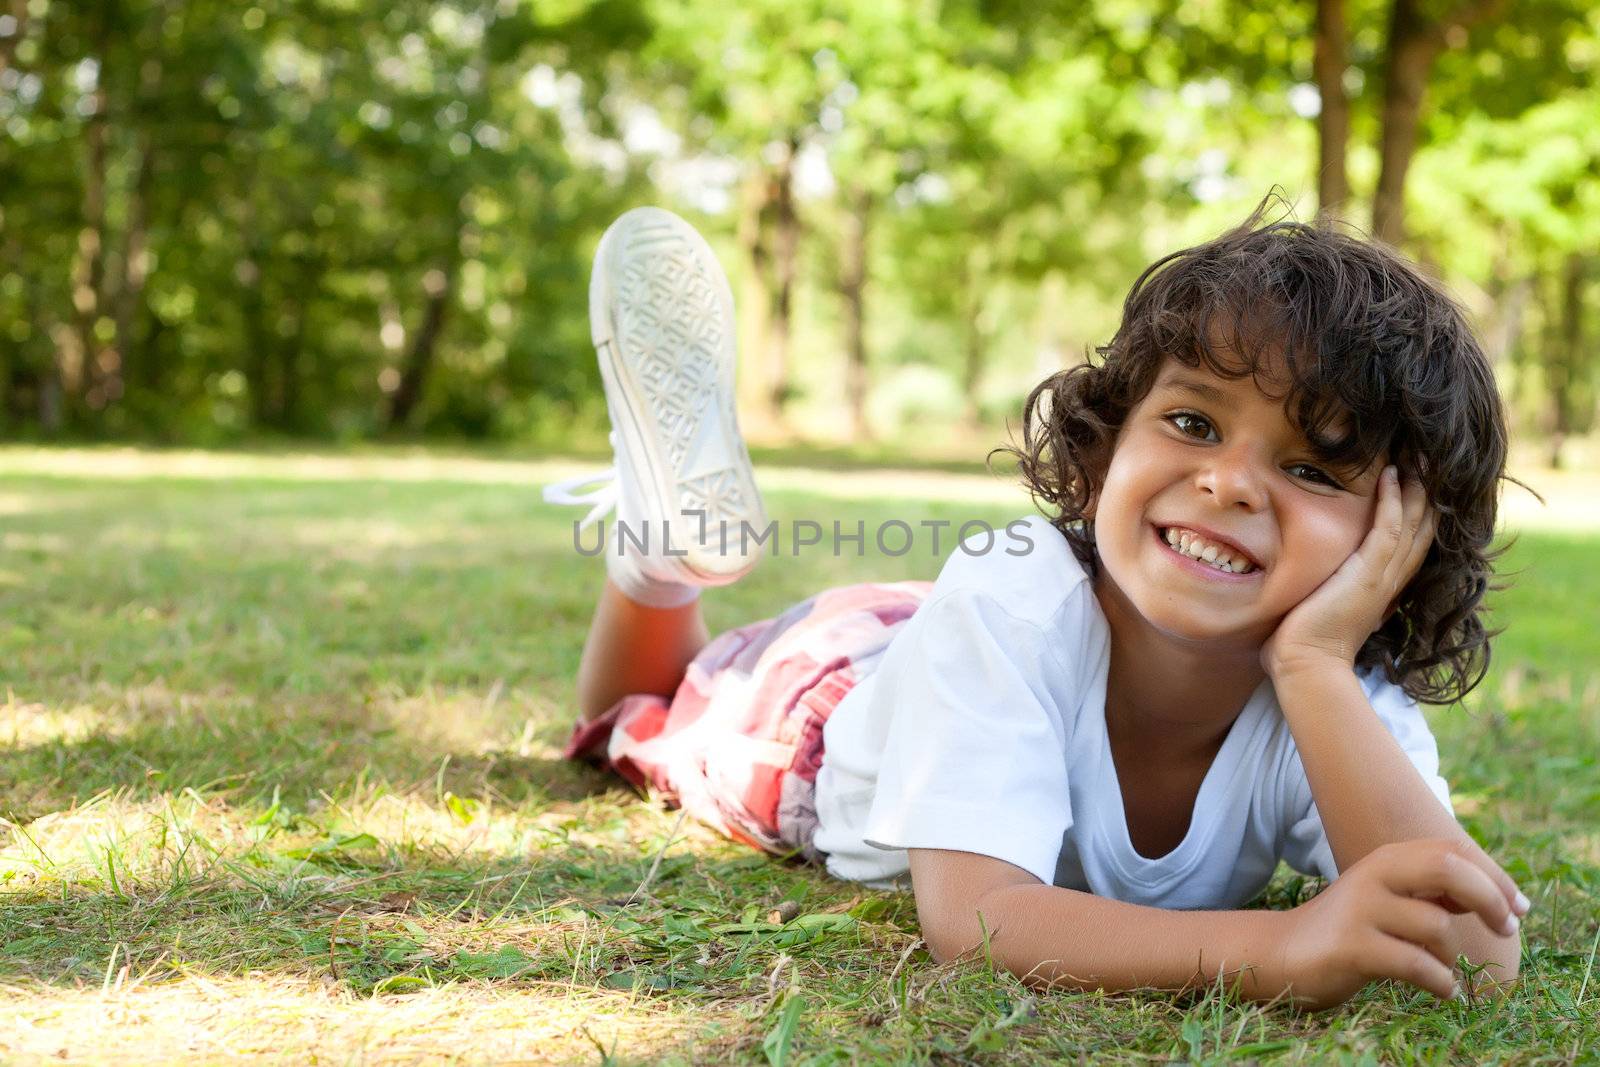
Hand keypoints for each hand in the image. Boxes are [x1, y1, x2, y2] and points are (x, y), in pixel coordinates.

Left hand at [1263, 465, 1437, 678]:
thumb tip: (1315, 578)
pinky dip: (1394, 500)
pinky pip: (1390, 528)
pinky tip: (1391, 475)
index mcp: (1383, 587)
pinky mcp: (1369, 574)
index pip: (1411, 542)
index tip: (1417, 480)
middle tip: (1428, 459)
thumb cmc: (1303, 642)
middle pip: (1422, 528)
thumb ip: (1329, 587)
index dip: (1418, 511)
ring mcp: (1383, 576)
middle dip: (1427, 492)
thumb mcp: (1324, 606)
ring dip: (1416, 487)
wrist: (1305, 666)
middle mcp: (1391, 580)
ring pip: (1413, 523)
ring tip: (1418, 457)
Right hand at [1271, 838, 1527, 1009]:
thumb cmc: (1352, 928)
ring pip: (1436, 926)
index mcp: (1387, 858)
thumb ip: (1433, 889)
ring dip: (1453, 957)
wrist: (1286, 952)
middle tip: (1507, 928)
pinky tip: (1442, 991)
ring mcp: (1360, 910)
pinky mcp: (1351, 947)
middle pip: (1448, 868)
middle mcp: (1373, 875)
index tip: (1519, 908)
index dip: (1494, 876)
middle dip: (1489, 899)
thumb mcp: (1390, 896)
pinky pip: (1417, 965)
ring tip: (1443, 971)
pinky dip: (1441, 983)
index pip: (1452, 850)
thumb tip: (1495, 896)